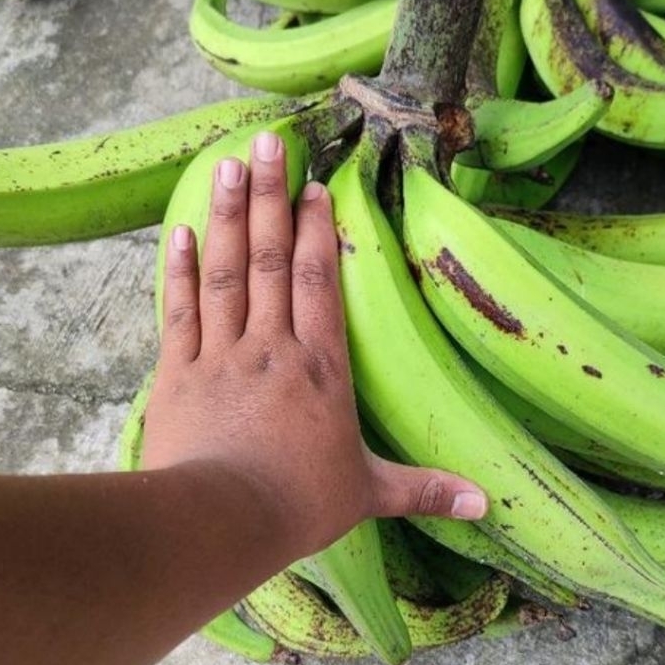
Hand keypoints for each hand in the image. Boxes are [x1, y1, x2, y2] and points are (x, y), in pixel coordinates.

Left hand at [141, 130, 487, 563]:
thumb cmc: (299, 505)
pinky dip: (179, 269)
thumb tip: (485, 504)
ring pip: (227, 271)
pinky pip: (180, 309)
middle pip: (272, 259)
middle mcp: (272, 346)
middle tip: (269, 143)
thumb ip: (425, 489)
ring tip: (230, 166)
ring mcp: (222, 354)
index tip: (316, 187)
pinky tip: (180, 230)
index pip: (320, 283)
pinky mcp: (179, 372)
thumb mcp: (370, 494)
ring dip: (229, 216)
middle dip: (273, 198)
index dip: (318, 232)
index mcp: (320, 367)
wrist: (221, 521)